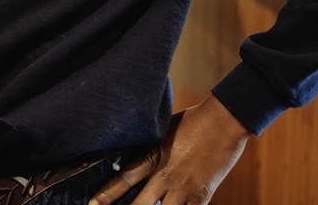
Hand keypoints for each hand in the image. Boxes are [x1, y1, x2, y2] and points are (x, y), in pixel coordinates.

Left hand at [89, 96, 249, 204]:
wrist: (224, 121)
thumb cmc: (192, 121)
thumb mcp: (162, 132)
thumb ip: (149, 148)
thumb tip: (131, 154)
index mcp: (152, 156)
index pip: (124, 179)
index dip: (107, 194)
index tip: (93, 204)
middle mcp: (165, 176)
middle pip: (140, 204)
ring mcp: (185, 188)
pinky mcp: (203, 195)